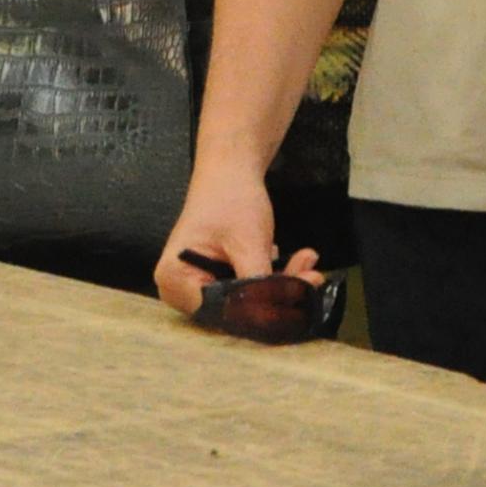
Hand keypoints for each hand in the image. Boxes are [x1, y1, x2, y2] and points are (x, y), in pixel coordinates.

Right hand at [153, 163, 306, 316]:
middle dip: (277, 295)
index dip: (259, 310)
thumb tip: (277, 314)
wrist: (230, 172)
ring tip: (308, 263)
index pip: (219, 313)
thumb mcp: (248, 243)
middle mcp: (180, 291)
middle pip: (235, 311)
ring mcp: (198, 288)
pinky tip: (298, 262)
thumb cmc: (230, 199)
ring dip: (283, 285)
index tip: (295, 296)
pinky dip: (275, 280)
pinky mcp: (218, 282)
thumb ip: (259, 283)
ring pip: (248, 303)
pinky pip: (250, 293)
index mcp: (174, 280)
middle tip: (311, 278)